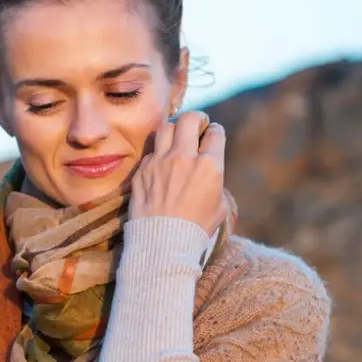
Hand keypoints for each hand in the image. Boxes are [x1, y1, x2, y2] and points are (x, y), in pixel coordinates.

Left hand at [131, 111, 226, 235]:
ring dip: (174, 129)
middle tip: (196, 127)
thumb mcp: (220, 206)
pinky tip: (161, 162)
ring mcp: (160, 161)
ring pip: (166, 127)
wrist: (162, 243)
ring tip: (176, 139)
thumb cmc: (196, 229)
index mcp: (210, 166)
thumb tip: (209, 172)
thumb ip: (215, 181)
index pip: (215, 133)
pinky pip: (151, 150)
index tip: (212, 137)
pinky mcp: (142, 170)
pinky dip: (158, 152)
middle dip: (196, 119)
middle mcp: (184, 157)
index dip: (215, 132)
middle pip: (190, 118)